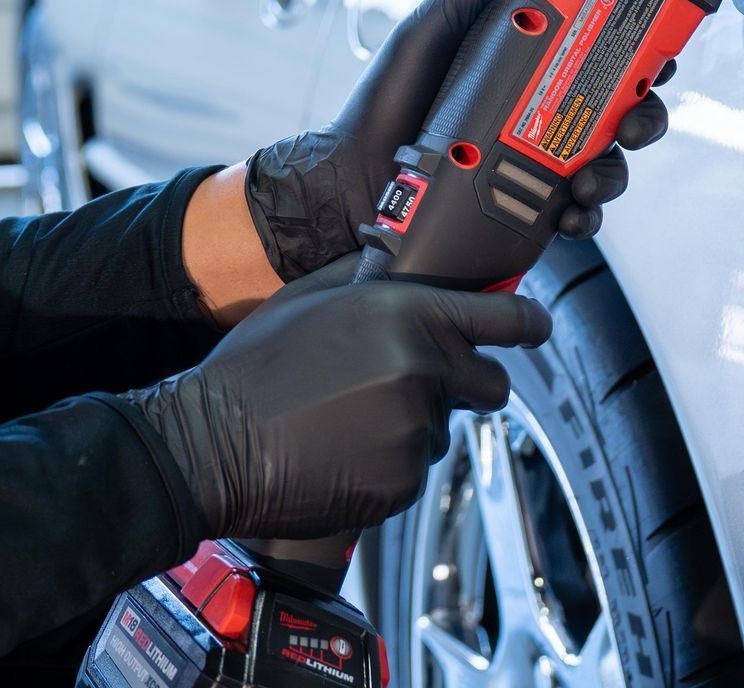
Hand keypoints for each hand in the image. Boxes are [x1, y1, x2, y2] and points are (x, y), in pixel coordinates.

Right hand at [128, 259, 551, 539]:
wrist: (207, 446)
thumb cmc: (253, 367)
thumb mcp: (312, 298)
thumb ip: (371, 278)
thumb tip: (400, 259)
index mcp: (410, 315)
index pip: (508, 317)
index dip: (529, 323)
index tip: (536, 328)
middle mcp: (426, 370)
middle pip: (493, 384)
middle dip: (470, 384)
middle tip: (423, 385)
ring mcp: (416, 430)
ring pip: (445, 429)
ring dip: (415, 425)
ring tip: (351, 421)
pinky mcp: (401, 483)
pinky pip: (414, 471)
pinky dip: (389, 465)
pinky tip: (342, 452)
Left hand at [244, 0, 671, 280]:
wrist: (349, 184)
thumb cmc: (383, 107)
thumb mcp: (425, 33)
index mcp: (532, 69)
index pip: (604, 54)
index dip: (643, 53)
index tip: (657, 54)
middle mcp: (545, 115)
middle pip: (623, 113)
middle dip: (645, 119)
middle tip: (632, 124)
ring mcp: (540, 165)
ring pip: (609, 166)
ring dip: (616, 173)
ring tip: (591, 180)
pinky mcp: (529, 210)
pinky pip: (579, 216)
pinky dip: (586, 219)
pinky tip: (570, 215)